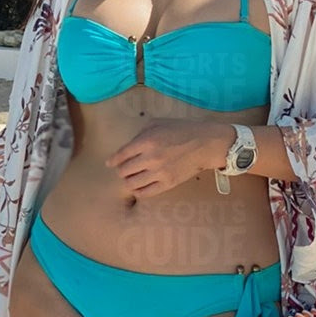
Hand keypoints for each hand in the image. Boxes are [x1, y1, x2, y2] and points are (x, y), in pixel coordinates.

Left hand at [106, 120, 230, 197]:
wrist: (205, 143)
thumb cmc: (182, 130)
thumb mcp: (158, 123)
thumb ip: (140, 134)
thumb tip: (128, 147)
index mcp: (146, 141)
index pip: (121, 155)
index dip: (113, 160)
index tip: (110, 163)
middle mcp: (150, 158)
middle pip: (123, 171)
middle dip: (121, 170)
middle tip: (125, 169)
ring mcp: (159, 173)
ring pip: (131, 184)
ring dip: (129, 181)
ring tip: (132, 178)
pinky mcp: (168, 183)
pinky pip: (145, 193)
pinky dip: (138, 191)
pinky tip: (140, 187)